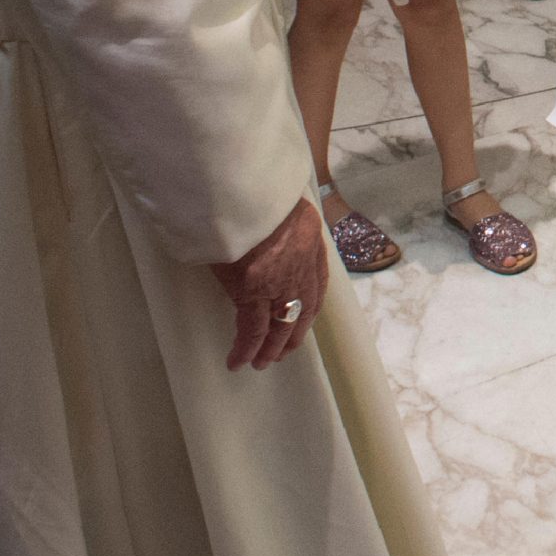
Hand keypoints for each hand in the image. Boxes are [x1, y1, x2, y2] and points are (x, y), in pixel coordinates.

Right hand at [211, 198, 328, 370]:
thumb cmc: (257, 192)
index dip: (310, 305)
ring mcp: (278, 283)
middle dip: (293, 333)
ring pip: (279, 324)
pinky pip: (251, 329)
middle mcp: (301, 267)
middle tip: (284, 350)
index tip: (303, 318)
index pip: (318, 283)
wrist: (245, 193)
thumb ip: (283, 222)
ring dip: (270, 347)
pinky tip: (238, 362)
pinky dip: (245, 348)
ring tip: (262, 363)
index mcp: (310, 243)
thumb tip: (271, 228)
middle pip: (303, 309)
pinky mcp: (252, 292)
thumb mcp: (283, 204)